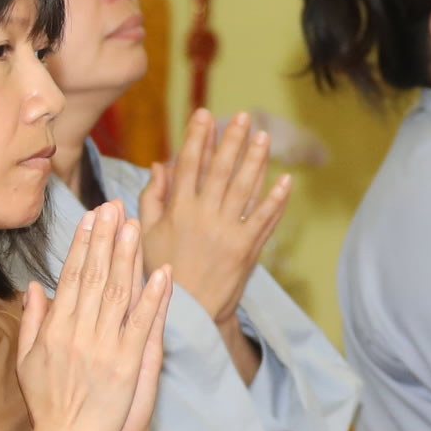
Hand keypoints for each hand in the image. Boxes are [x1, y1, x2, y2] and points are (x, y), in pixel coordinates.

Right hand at [18, 204, 171, 430]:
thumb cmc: (47, 405)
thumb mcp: (26, 361)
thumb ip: (31, 322)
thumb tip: (33, 287)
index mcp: (55, 329)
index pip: (71, 277)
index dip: (83, 244)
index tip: (91, 217)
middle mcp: (79, 332)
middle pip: (94, 276)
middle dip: (105, 238)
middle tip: (114, 206)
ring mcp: (104, 346)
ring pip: (117, 292)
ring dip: (127, 256)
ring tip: (133, 226)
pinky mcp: (127, 363)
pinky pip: (142, 324)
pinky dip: (152, 297)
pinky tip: (160, 272)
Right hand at [136, 109, 291, 326]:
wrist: (188, 315)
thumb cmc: (162, 271)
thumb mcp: (145, 234)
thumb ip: (151, 198)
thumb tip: (159, 165)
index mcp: (177, 210)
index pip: (189, 164)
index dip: (198, 137)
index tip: (205, 115)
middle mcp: (203, 216)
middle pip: (221, 169)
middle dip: (232, 140)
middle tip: (244, 116)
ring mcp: (227, 232)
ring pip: (244, 188)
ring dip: (256, 160)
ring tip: (264, 137)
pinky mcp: (247, 249)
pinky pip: (264, 219)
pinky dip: (276, 199)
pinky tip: (285, 180)